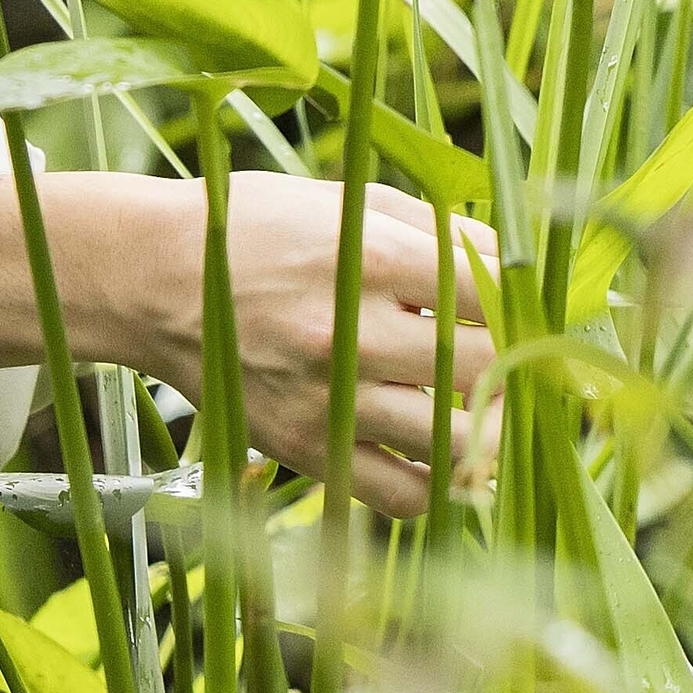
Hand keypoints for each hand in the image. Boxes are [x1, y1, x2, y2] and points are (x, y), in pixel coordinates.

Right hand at [88, 173, 503, 518]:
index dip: (531, 302)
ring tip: (502, 407)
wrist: (149, 279)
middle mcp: (349, 333)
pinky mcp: (304, 448)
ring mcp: (325, 400)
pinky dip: (441, 484)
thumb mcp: (343, 198)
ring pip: (454, 440)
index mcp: (365, 257)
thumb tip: (511, 259)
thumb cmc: (252, 227)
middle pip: (484, 367)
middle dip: (523, 362)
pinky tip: (450, 454)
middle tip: (536, 358)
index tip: (544, 305)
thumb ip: (433, 226)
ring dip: (494, 427)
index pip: (488, 293)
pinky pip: (399, 493)